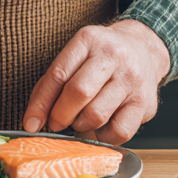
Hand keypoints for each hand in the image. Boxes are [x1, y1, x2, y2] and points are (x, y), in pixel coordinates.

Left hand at [21, 20, 169, 144]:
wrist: (143, 48)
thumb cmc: (101, 56)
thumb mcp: (76, 54)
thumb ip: (53, 82)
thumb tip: (33, 120)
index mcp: (89, 40)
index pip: (59, 74)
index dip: (41, 103)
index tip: (30, 123)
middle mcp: (113, 56)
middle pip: (79, 93)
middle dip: (61, 115)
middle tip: (57, 123)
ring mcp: (132, 79)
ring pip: (97, 115)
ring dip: (81, 125)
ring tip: (81, 119)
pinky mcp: (146, 102)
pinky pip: (120, 132)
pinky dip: (104, 137)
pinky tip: (101, 127)